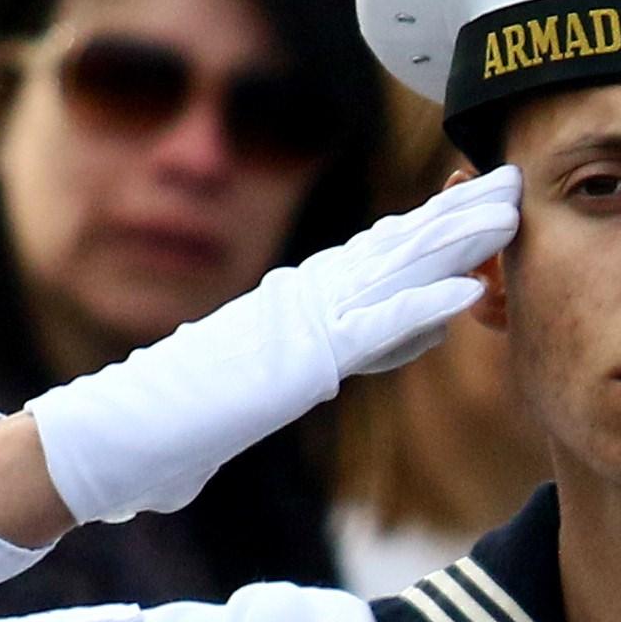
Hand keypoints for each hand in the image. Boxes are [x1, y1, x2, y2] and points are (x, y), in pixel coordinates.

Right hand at [16, 168, 520, 532]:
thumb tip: (322, 369)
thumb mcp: (248, 396)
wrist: (108, 438)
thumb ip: (297, 373)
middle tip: (512, 183)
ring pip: (392, 275)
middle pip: (393, 253)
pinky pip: (367, 333)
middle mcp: (297, 304)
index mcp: (288, 310)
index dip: (427, 234)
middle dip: (456, 219)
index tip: (474, 208)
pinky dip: (418, 312)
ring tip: (511, 216)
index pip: (372, 264)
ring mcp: (298, 328)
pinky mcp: (294, 365)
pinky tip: (464, 296)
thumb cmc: (160, 431)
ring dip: (455, 245)